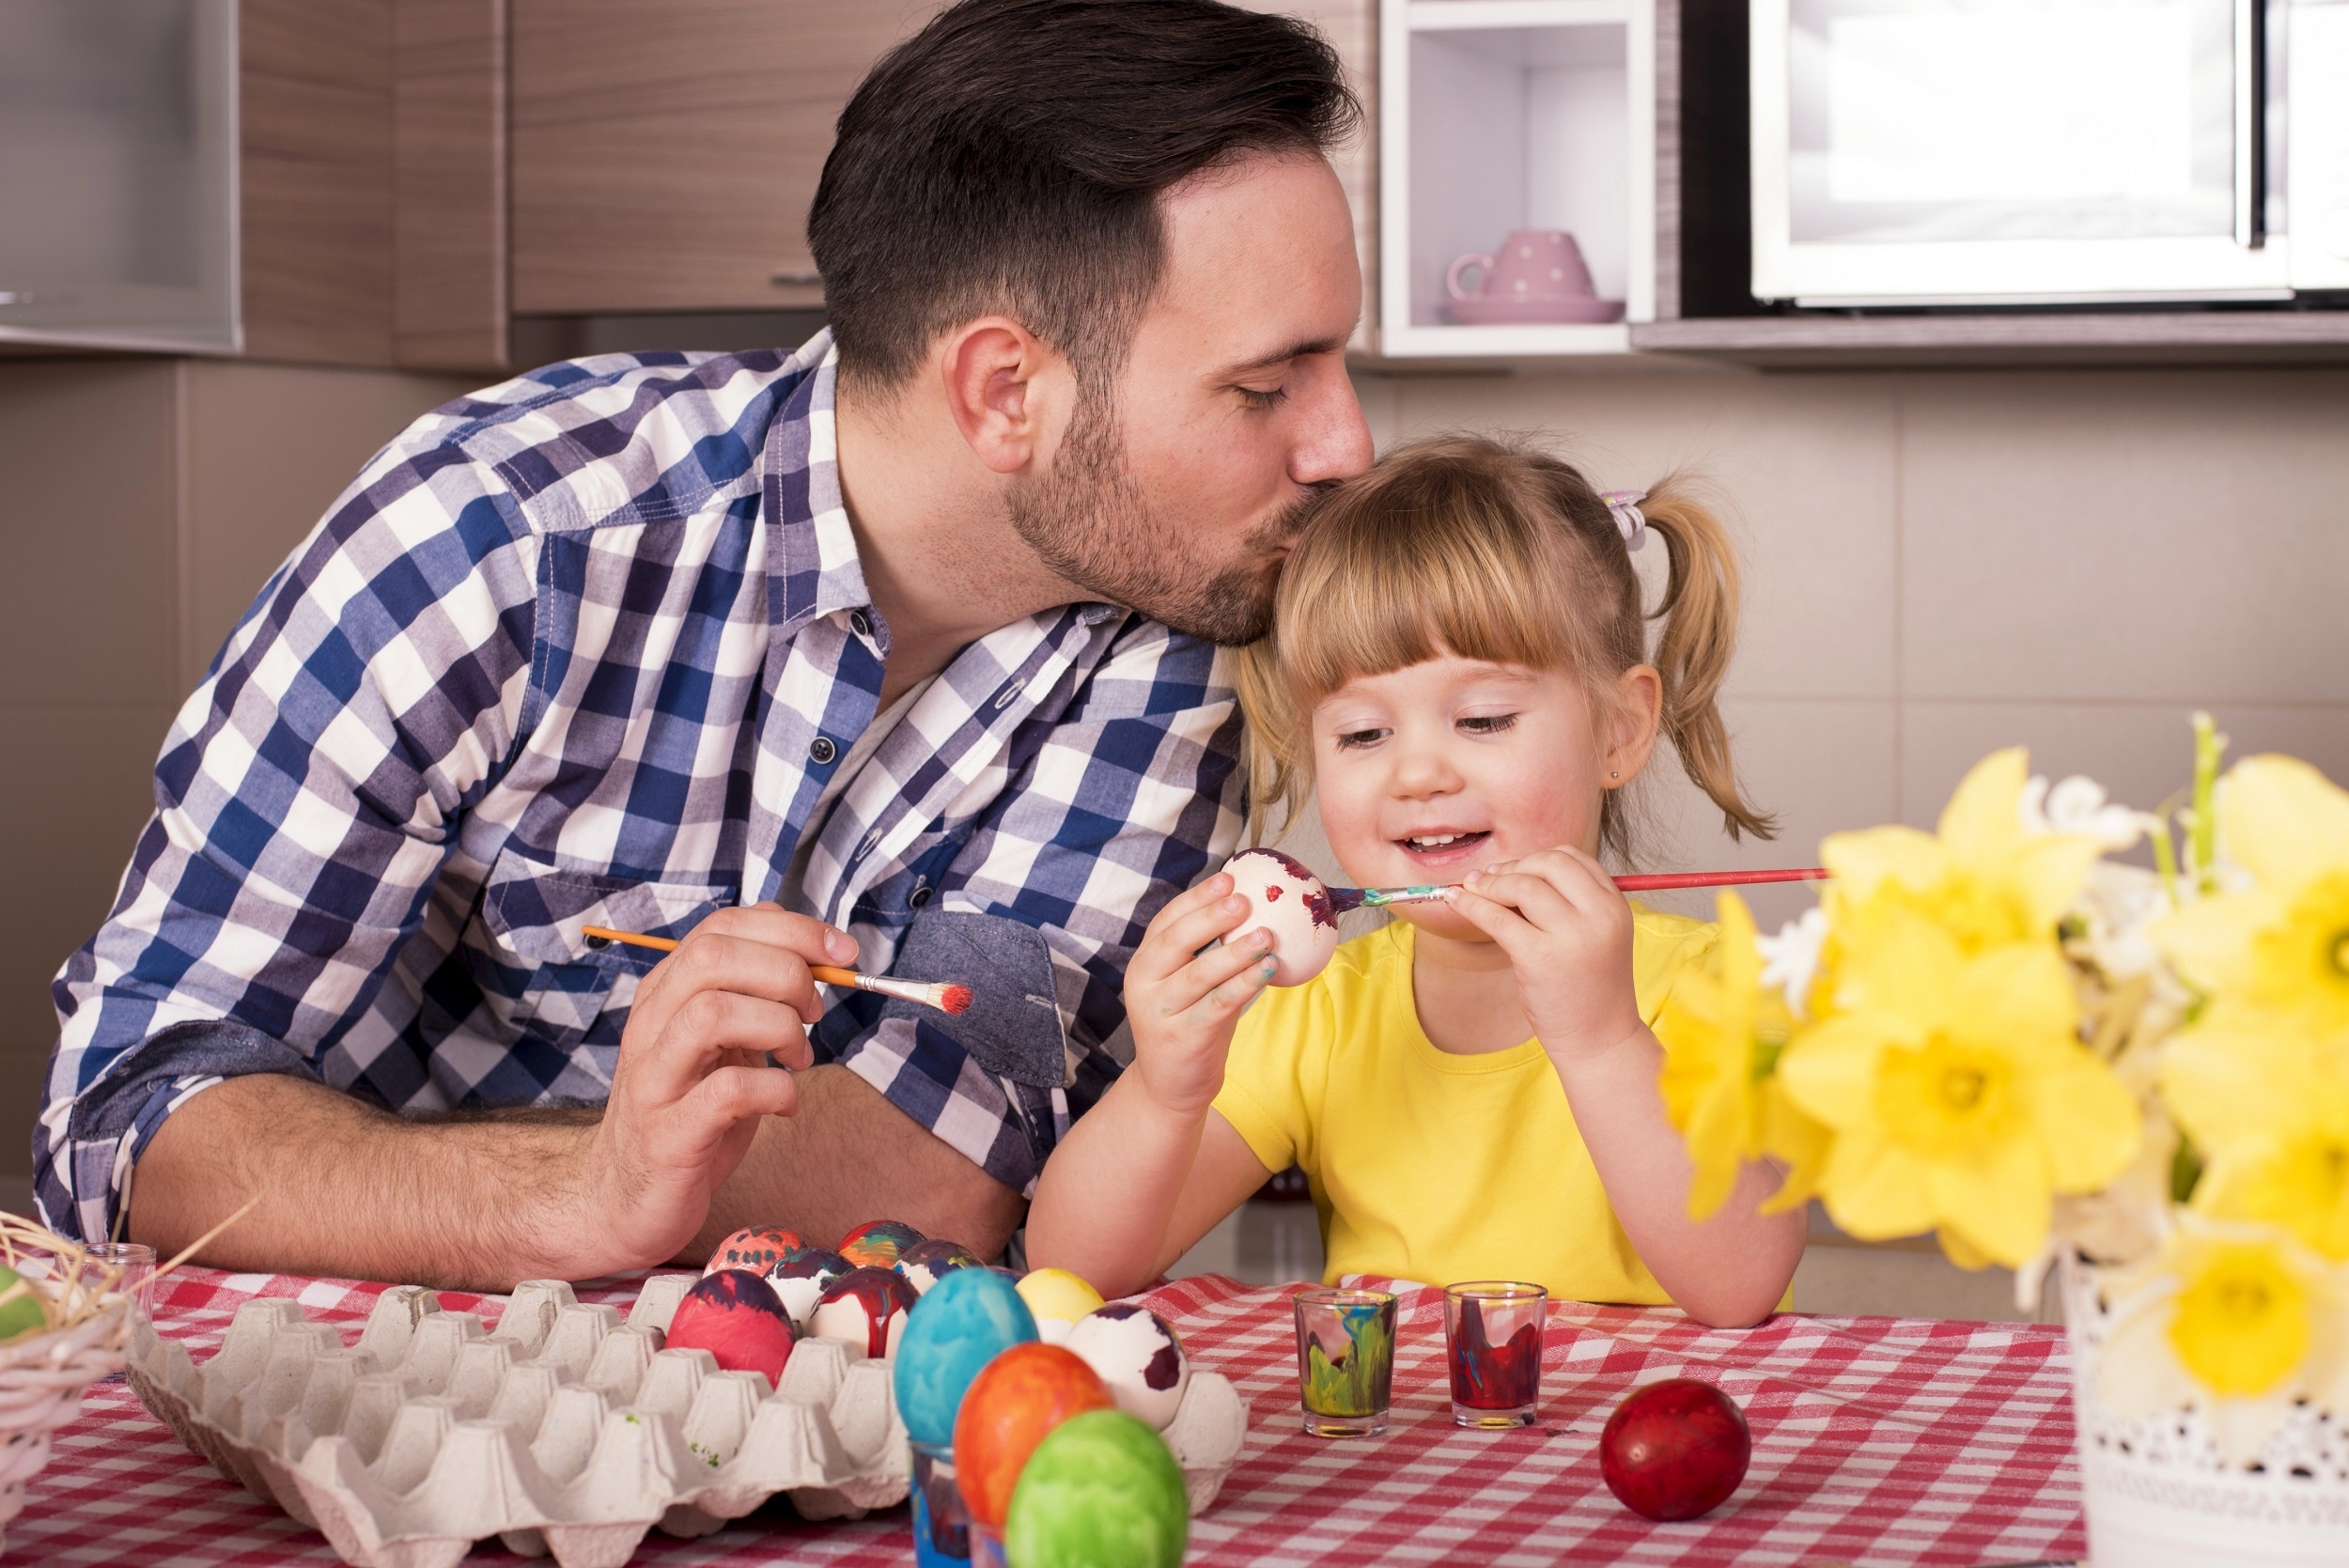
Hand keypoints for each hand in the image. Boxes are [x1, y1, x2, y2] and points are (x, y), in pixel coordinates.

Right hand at [578, 902, 854, 1265]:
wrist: (621, 1198)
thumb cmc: (687, 1113)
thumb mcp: (720, 1043)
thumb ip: (751, 994)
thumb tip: (808, 942)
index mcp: (665, 994)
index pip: (722, 928)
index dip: (792, 930)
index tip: (842, 952)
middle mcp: (650, 1026)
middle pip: (713, 958)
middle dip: (786, 972)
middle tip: (814, 1013)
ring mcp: (654, 1080)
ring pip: (713, 1013)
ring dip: (779, 1027)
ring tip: (798, 1057)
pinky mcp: (668, 1135)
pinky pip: (729, 1092)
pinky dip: (777, 1091)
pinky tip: (786, 1106)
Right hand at [1122, 872, 1274, 1117]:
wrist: (1170, 1086)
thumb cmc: (1188, 1024)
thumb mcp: (1189, 984)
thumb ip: (1206, 951)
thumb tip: (1250, 905)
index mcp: (1144, 963)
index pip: (1166, 922)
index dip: (1196, 898)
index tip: (1229, 878)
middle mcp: (1144, 985)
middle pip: (1175, 942)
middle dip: (1209, 917)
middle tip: (1244, 900)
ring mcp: (1160, 1013)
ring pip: (1198, 974)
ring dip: (1234, 952)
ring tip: (1266, 934)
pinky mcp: (1183, 1038)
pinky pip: (1218, 1005)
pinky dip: (1244, 984)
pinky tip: (1269, 968)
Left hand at [1445, 846, 1642, 1064]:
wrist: (1600, 1041)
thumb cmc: (1589, 989)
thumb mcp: (1593, 937)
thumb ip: (1565, 905)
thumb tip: (1504, 874)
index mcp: (1615, 906)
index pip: (1572, 858)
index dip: (1535, 859)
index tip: (1511, 871)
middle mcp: (1599, 915)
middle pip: (1547, 864)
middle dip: (1512, 867)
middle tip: (1487, 879)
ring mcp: (1572, 936)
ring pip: (1522, 886)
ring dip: (1489, 884)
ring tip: (1471, 890)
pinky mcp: (1540, 958)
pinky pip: (1498, 918)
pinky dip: (1471, 905)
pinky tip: (1455, 900)